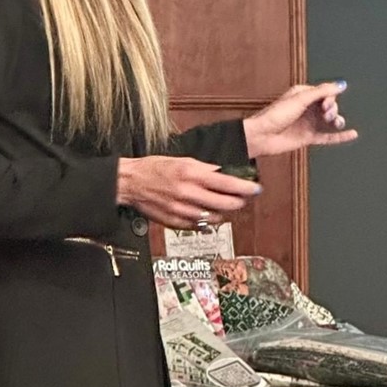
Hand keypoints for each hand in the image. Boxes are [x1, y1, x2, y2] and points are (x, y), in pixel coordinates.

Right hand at [116, 155, 261, 230]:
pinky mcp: (175, 222)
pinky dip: (206, 220)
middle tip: (244, 199)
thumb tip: (223, 173)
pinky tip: (207, 213)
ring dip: (223, 211)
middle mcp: (188, 193)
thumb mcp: (182, 160)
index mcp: (191, 174)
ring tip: (224, 204)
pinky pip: (199, 225)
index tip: (256, 188)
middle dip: (239, 202)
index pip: (227, 183)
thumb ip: (204, 169)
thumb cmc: (155, 168)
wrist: (130, 183)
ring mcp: (182, 210)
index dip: (245, 188)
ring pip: (214, 217)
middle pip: (225, 203)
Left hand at [242, 81, 358, 159]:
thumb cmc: (276, 115)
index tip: (326, 104)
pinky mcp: (309, 137)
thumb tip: (342, 84)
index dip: (330, 98)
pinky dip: (340, 137)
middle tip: (326, 114)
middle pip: (329, 106)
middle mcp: (307, 108)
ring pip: (330, 121)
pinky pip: (328, 137)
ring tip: (338, 123)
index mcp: (303, 95)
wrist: (262, 136)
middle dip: (332, 109)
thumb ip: (322, 92)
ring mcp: (308, 123)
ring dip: (337, 121)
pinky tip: (353, 134)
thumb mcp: (300, 99)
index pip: (325, 93)